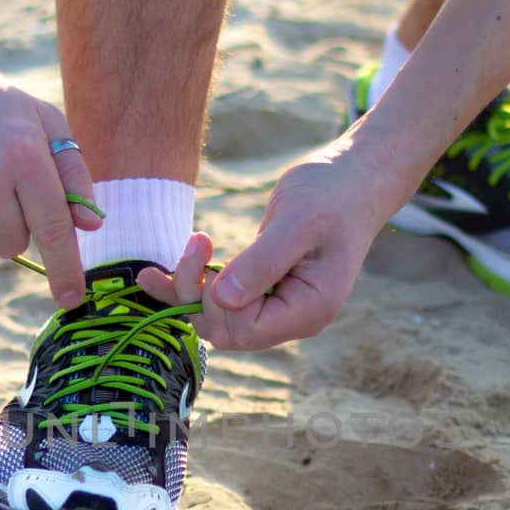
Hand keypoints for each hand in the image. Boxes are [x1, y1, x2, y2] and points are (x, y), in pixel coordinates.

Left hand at [165, 149, 386, 349]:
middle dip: (197, 295)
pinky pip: (220, 302)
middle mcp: (293, 318)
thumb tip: (223, 299)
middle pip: (227, 331)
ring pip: (217, 320)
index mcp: (309, 309)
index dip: (217, 301)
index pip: (245, 330)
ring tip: (156, 268)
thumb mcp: (298, 221)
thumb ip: (263, 262)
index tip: (207, 252)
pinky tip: (157, 275)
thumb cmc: (331, 194)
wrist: (353, 178)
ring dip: (186, 293)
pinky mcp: (263, 290)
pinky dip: (189, 288)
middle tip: (196, 242)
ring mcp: (278, 307)